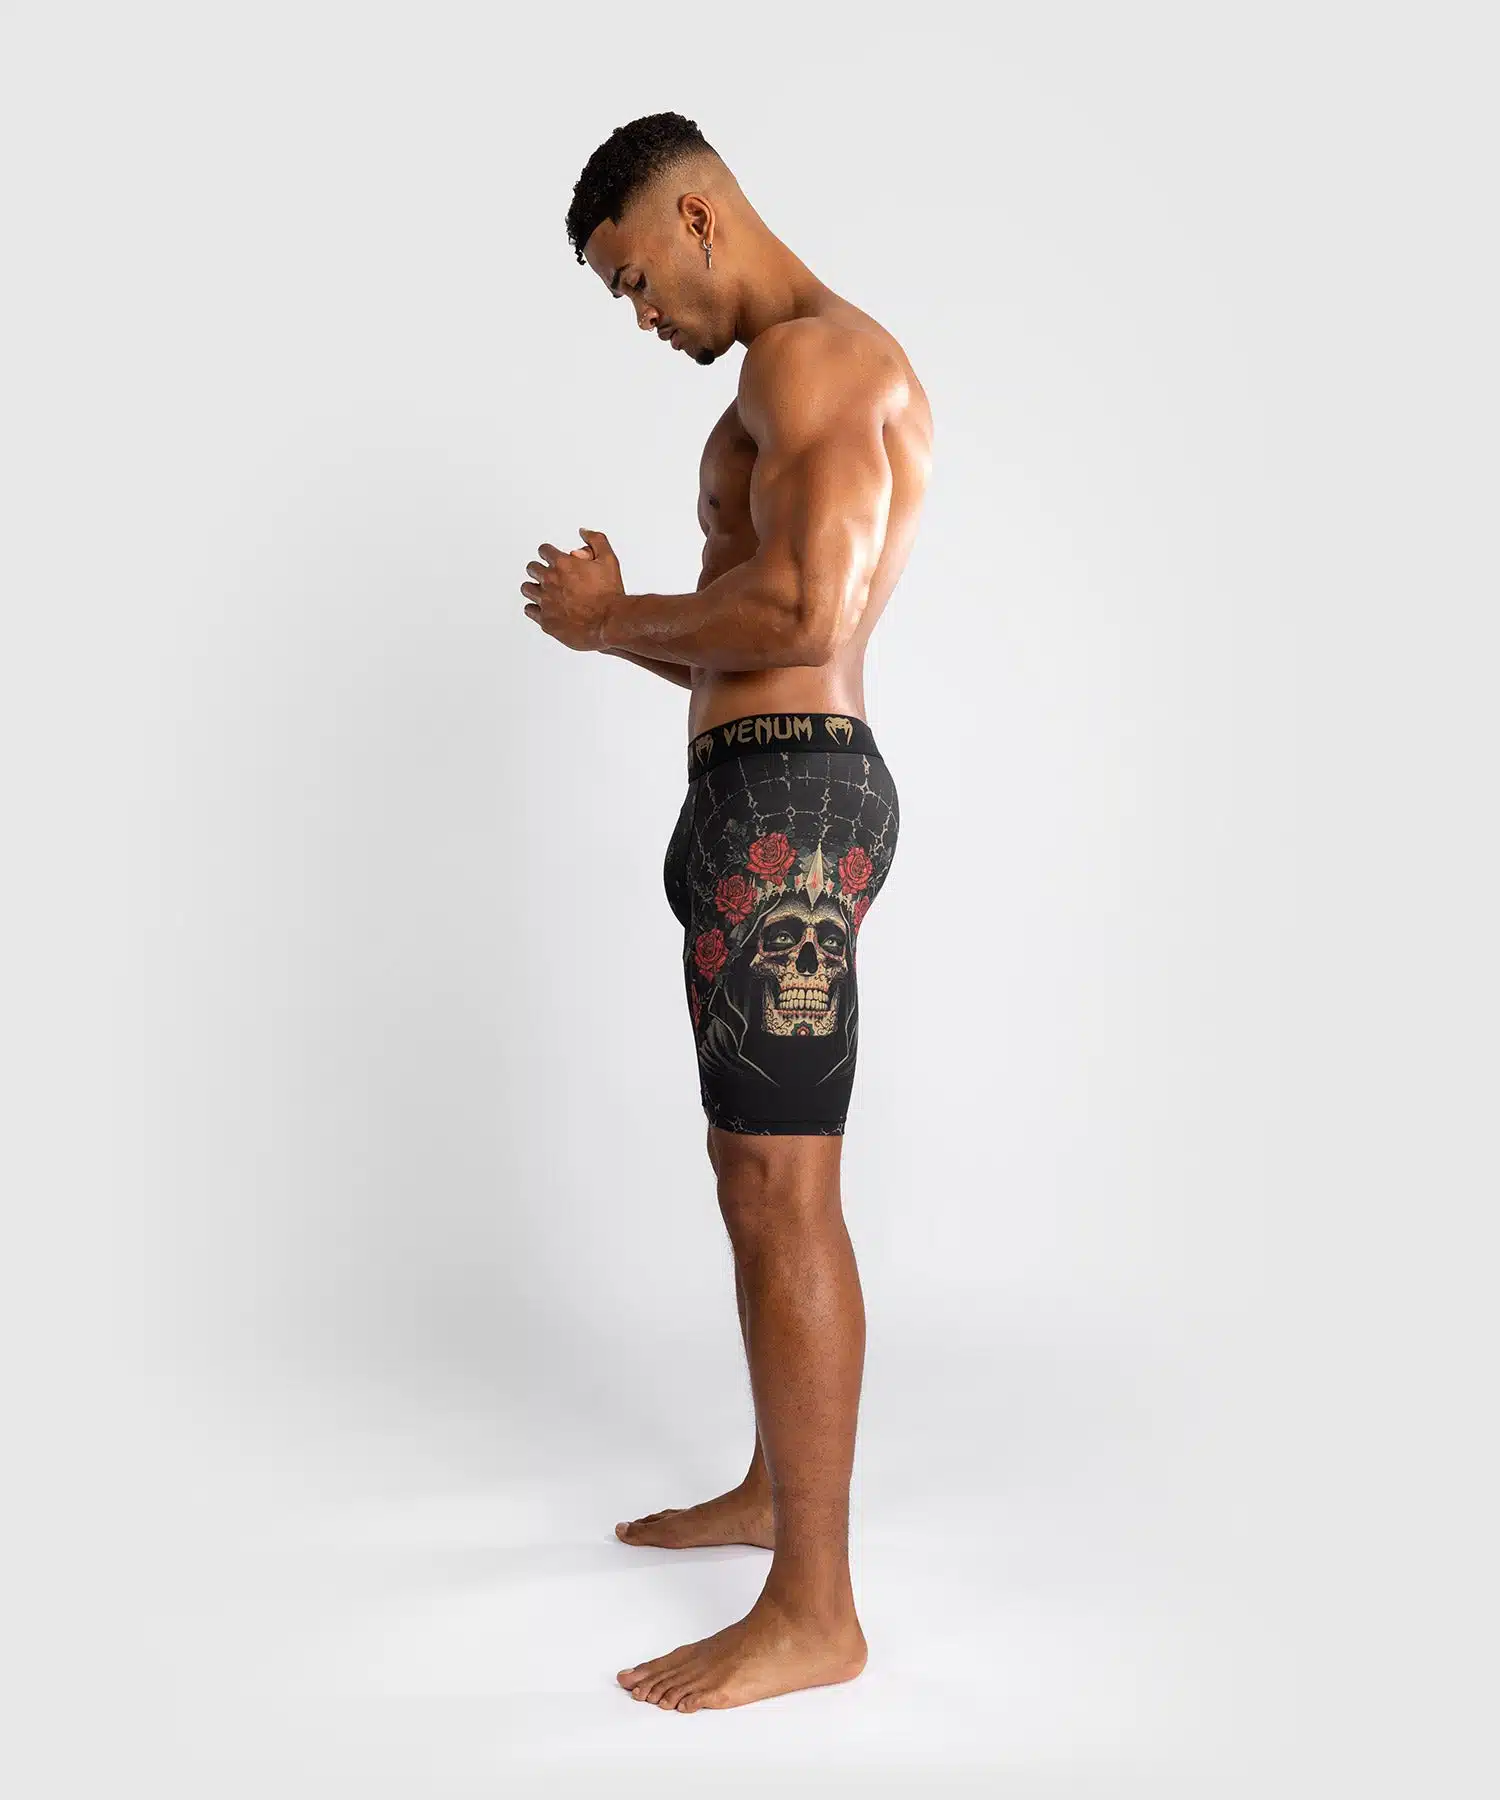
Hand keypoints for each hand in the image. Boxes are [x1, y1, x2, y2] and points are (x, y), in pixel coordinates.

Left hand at [521, 528, 623, 651]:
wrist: (609, 621)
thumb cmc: (609, 593)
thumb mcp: (608, 560)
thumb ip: (596, 541)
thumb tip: (584, 532)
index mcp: (563, 564)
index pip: (544, 550)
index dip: (549, 552)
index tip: (551, 556)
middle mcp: (550, 581)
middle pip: (532, 568)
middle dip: (540, 569)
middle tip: (548, 574)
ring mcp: (546, 601)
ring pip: (527, 588)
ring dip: (534, 587)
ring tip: (543, 591)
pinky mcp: (546, 620)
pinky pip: (529, 610)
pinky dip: (535, 608)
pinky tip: (543, 608)